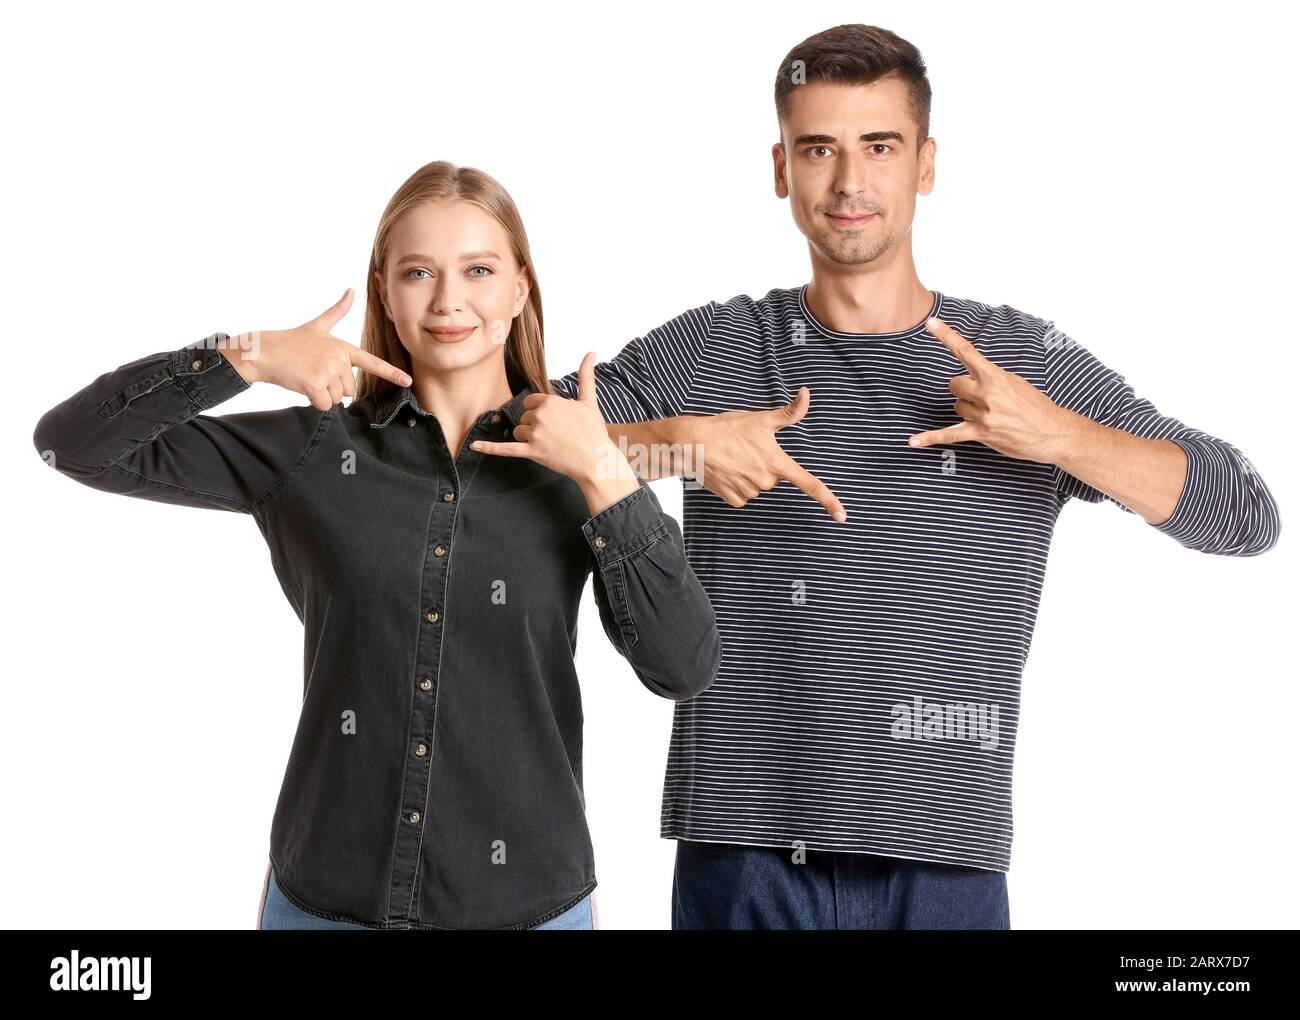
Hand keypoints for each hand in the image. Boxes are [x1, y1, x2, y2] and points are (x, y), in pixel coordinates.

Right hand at [218, 288, 411, 410]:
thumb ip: (337, 312)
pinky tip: (301, 385)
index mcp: (342, 347)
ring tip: (306, 376)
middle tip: (313, 372)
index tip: (407, 381)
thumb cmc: (290, 341)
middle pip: (349, 389)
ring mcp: (328, 371)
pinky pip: (324, 405)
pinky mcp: (316, 384)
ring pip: (336, 399)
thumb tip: (350, 290)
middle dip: (331, 387)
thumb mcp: (317, 326)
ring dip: (321, 394)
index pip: (371, 362)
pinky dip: (312, 401)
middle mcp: (339, 358)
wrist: (264, 351)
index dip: (391, 373)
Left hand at [470, 352, 636, 492]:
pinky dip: (489, 448)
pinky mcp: (532, 453)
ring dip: (528, 438)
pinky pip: (505, 449)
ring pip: (518, 432)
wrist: (596, 461)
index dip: (539, 411)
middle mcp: (540, 416)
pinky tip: (473, 446)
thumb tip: (591, 353)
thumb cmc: (594, 432)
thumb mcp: (589, 401)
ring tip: (550, 445)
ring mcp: (535, 435)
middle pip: (524, 417)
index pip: (530, 402)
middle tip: (556, 435)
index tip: (554, 421)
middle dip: (535, 426)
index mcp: (551, 402)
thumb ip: (586, 376)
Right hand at [684, 388, 845, 520]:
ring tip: (733, 458)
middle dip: (764, 465)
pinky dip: (736, 484)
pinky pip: (743, 495)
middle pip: (774, 477)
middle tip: (746, 450)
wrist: (693, 443)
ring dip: (749, 474)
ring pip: (758, 486)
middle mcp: (766, 481)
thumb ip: (789, 412)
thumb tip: (807, 394)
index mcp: (777, 463)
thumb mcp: (760, 418)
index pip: (810, 484)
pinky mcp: (734, 500)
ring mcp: (749, 492)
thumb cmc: (727, 427)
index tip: (842, 517)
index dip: (829, 501)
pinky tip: (726, 471)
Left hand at [906, 316, 1077, 461]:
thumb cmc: (1036, 406)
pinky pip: (949, 434)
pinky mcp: (980, 433)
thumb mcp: (1015, 382)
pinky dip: (930, 438)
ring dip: (967, 409)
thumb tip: (974, 374)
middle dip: (963, 389)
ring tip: (990, 415)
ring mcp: (982, 414)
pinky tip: (913, 442)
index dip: (946, 336)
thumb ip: (991, 377)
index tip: (930, 323)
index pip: (966, 351)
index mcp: (995, 376)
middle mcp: (986, 394)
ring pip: (956, 406)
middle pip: (954, 384)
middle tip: (981, 397)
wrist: (1052, 432)